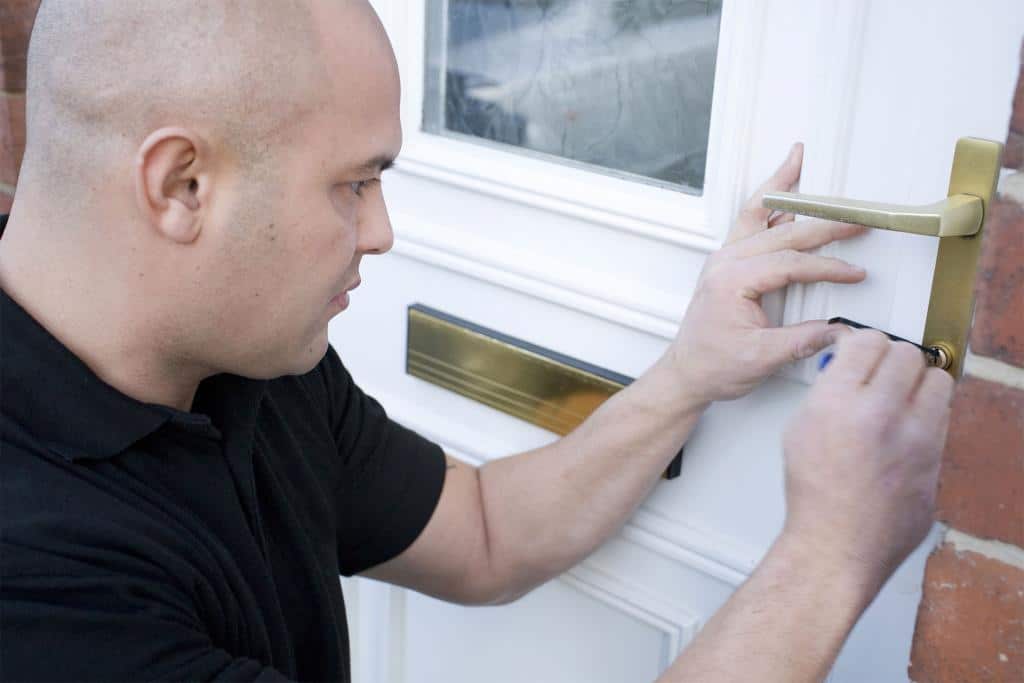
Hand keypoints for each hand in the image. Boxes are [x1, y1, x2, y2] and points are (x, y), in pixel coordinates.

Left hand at [665, 143, 867, 403]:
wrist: (687, 373)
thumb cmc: (714, 366)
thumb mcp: (762, 358)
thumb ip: (803, 340)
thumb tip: (842, 330)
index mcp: (731, 281)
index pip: (789, 263)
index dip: (826, 267)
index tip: (855, 274)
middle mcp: (725, 262)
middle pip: (781, 232)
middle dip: (822, 223)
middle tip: (857, 219)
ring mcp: (724, 258)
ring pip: (757, 213)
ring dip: (781, 187)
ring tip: (798, 158)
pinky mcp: (728, 262)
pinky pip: (749, 222)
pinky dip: (767, 201)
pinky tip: (782, 186)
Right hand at [781, 328, 955, 590]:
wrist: (836, 545)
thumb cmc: (814, 495)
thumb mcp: (800, 428)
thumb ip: (828, 391)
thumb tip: (847, 369)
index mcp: (838, 402)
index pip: (867, 341)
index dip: (862, 342)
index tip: (860, 349)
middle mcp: (881, 414)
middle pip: (907, 354)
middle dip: (892, 357)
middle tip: (881, 370)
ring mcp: (915, 439)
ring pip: (937, 380)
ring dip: (918, 382)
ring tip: (901, 395)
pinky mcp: (936, 460)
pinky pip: (943, 418)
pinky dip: (927, 415)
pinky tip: (907, 427)